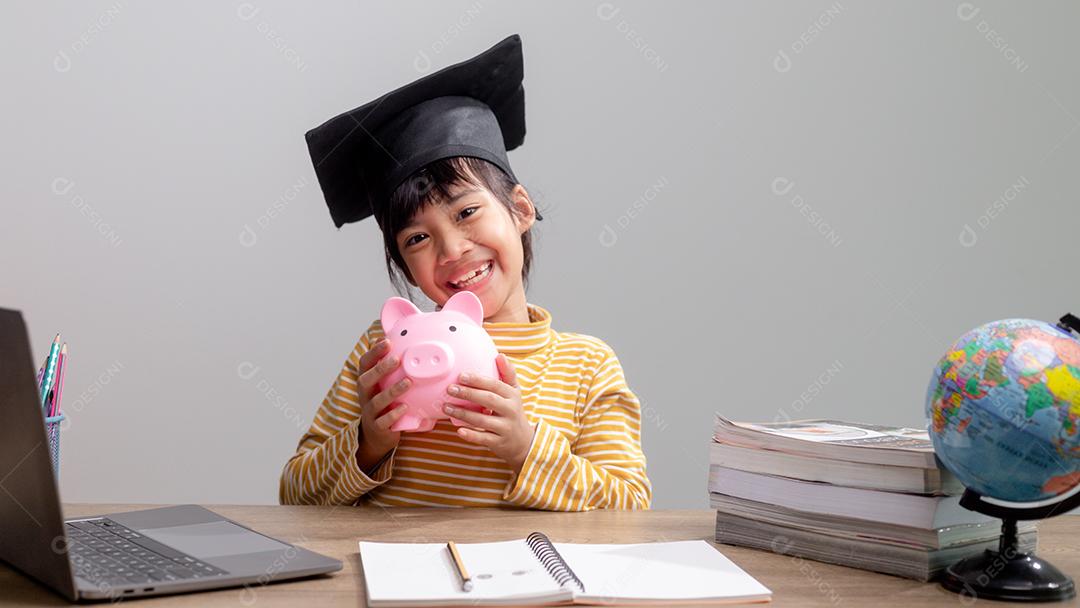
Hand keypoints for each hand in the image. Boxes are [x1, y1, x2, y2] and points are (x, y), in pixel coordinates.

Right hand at [354, 338, 410, 469]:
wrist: (377, 435)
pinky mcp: (378, 427)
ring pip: (377, 401)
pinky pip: (383, 421)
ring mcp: (370, 412)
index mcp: (366, 382)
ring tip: (407, 382)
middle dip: (380, 369)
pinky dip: (393, 414)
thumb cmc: (384, 404)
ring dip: (392, 391)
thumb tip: (403, 341)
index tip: (387, 341)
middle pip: (366, 380)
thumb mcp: (384, 384)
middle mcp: (365, 395)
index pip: (365, 364)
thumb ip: (390, 367)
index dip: (374, 352)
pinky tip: (405, 407)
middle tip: (396, 359)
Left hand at [443, 354, 535, 472]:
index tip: (461, 375)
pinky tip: (459, 430)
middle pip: (488, 399)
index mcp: (512, 395)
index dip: (478, 380)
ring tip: (446, 407)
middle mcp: (510, 410)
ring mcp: (505, 427)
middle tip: (450, 389)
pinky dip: (471, 435)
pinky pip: (483, 438)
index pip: (495, 385)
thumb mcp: (514, 392)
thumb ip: (508, 373)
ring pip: (482, 419)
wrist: (523, 441)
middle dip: (468, 394)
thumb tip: (500, 355)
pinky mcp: (499, 442)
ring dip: (463, 413)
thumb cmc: (513, 411)